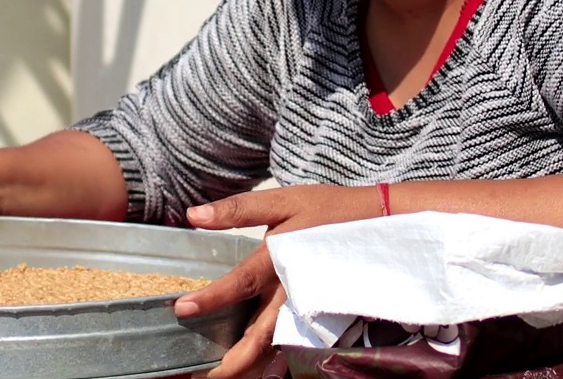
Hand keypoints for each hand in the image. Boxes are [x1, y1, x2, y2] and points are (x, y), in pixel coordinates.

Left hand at [174, 185, 382, 378]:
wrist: (379, 223)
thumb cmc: (327, 210)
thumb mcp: (283, 201)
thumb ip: (239, 210)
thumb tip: (194, 215)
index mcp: (280, 260)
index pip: (241, 283)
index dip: (213, 298)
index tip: (183, 309)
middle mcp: (293, 291)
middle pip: (260, 334)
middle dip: (232, 359)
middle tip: (202, 375)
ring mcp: (307, 307)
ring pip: (276, 344)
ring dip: (249, 364)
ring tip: (221, 377)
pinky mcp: (317, 313)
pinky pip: (291, 341)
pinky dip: (270, 358)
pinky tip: (252, 367)